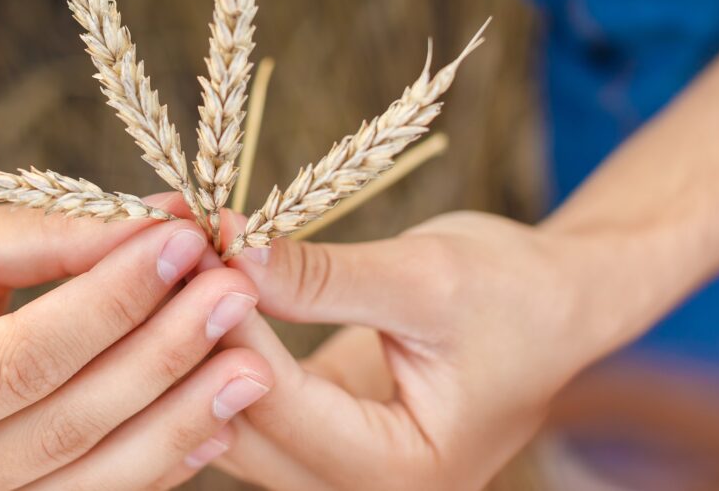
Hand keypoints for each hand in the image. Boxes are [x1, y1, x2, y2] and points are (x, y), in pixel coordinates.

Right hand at [0, 197, 270, 489]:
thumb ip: (55, 239)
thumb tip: (166, 223)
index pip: (21, 362)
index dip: (111, 303)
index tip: (184, 244)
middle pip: (65, 427)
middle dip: (163, 357)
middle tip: (236, 295)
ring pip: (91, 479)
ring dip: (180, 419)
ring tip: (249, 363)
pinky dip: (158, 459)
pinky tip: (215, 417)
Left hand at [210, 210, 626, 490]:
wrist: (552, 303)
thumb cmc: (511, 292)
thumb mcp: (425, 278)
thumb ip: (325, 279)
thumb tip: (234, 256)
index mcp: (404, 471)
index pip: (283, 404)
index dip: (231, 326)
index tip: (197, 250)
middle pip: (244, 429)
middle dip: (200, 340)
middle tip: (166, 256)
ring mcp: (342, 473)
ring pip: (235, 425)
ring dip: (202, 349)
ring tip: (173, 270)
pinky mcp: (325, 440)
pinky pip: (253, 408)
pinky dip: (226, 354)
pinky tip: (201, 296)